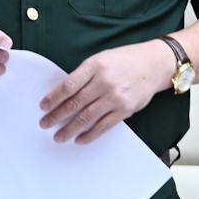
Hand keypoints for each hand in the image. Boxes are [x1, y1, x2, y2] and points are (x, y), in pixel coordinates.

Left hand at [39, 42, 172, 144]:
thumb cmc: (126, 60)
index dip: (53, 98)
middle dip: (57, 116)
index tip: (43, 106)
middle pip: (74, 103)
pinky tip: (79, 139)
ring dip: (70, 129)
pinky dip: (90, 134)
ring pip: (86, 117)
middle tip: (44, 124)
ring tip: (59, 136)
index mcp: (95, 66)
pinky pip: (103, 126)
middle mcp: (104, 82)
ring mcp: (115, 97)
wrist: (155, 64)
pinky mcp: (125, 110)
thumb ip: (85, 75)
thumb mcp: (102, 59)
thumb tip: (64, 94)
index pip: (68, 86)